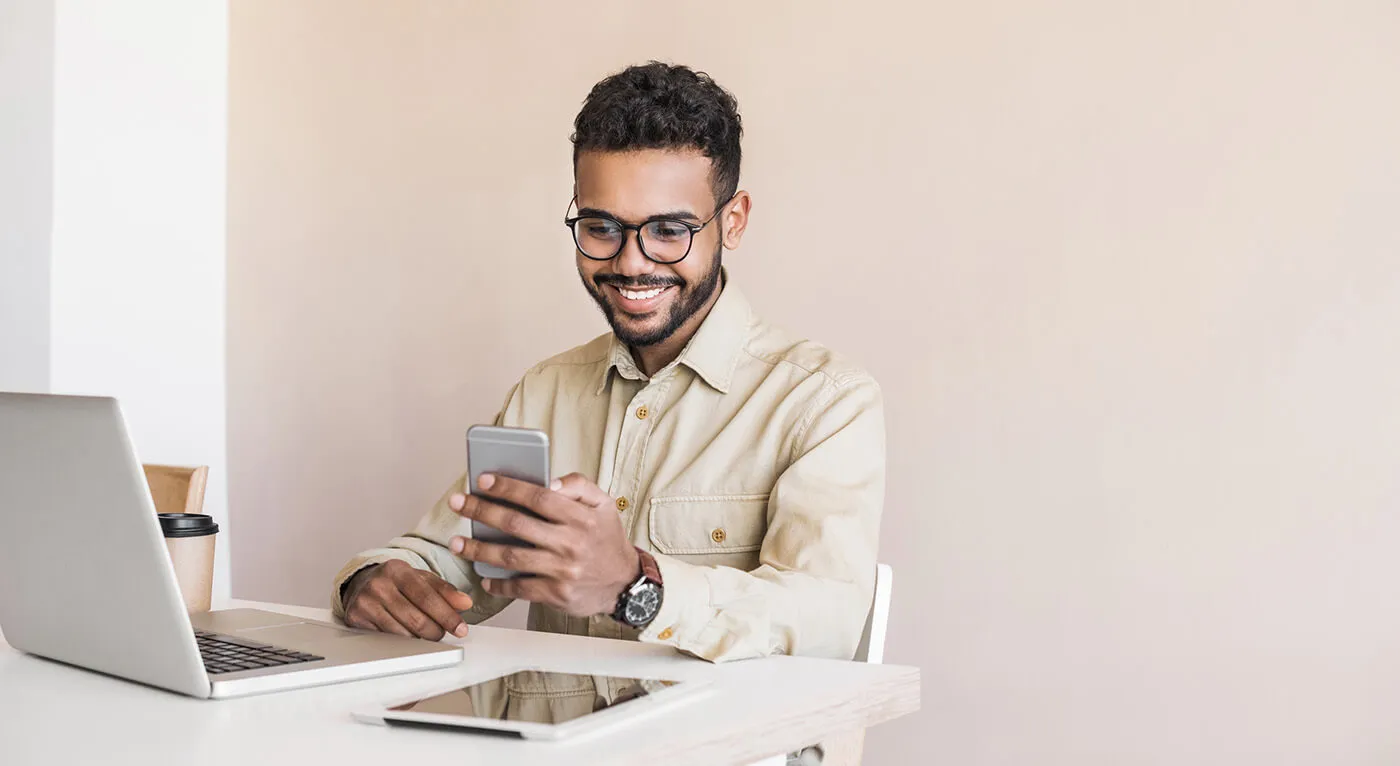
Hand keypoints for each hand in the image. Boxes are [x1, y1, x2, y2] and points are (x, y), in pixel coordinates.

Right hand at [342, 559, 473, 639]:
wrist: (361, 582)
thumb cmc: (395, 582)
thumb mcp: (421, 579)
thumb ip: (444, 590)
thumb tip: (465, 603)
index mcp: (397, 570)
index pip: (427, 597)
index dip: (447, 615)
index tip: (461, 628)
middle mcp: (378, 585)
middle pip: (416, 619)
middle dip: (436, 631)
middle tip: (443, 633)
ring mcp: (365, 603)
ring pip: (402, 634)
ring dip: (421, 640)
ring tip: (427, 634)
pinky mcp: (356, 619)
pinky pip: (387, 640)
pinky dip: (403, 643)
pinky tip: (409, 637)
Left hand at [448, 472, 640, 616]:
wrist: (625, 583)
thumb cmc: (607, 540)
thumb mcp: (604, 505)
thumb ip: (579, 485)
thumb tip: (549, 482)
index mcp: (581, 518)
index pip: (538, 497)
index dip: (507, 487)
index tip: (483, 480)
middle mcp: (571, 543)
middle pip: (516, 524)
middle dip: (482, 511)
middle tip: (459, 503)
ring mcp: (562, 571)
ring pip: (511, 557)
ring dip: (478, 549)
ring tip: (457, 542)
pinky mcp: (556, 594)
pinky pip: (519, 587)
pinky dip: (498, 583)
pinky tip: (483, 576)